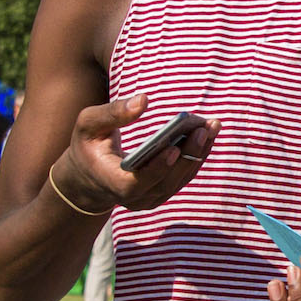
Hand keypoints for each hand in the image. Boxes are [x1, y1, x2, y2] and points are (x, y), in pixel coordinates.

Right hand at [56, 94, 218, 214]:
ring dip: (198, 153)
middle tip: (203, 128)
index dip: (157, 168)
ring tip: (212, 126)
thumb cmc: (88, 146)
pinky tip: (208, 134)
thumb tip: (143, 101)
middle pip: (166, 181)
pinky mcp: (161, 193)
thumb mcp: (88, 125)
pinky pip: (183, 177)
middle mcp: (133, 198)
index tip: (174, 148)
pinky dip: (196, 155)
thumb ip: (112, 113)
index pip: (137, 182)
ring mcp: (149, 199)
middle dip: (188, 154)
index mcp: (112, 183)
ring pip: (179, 180)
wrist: (88, 178)